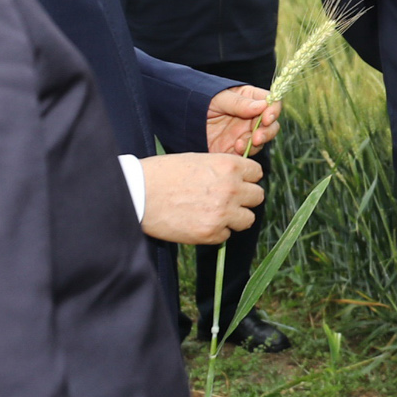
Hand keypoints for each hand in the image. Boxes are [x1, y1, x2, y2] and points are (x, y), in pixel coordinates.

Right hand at [139, 153, 263, 245]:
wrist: (138, 194)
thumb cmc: (164, 173)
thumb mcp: (199, 160)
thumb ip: (222, 169)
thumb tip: (239, 179)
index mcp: (229, 166)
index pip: (257, 173)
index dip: (246, 179)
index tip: (237, 183)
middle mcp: (231, 189)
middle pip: (257, 196)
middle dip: (244, 199)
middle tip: (227, 200)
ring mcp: (223, 213)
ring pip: (248, 219)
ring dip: (235, 218)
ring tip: (215, 213)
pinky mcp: (210, 233)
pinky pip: (226, 235)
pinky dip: (216, 232)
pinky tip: (199, 223)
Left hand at [206, 85, 278, 155]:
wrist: (180, 118)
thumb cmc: (200, 100)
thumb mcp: (218, 98)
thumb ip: (239, 103)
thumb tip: (262, 106)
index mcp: (250, 99)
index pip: (271, 103)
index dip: (273, 110)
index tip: (267, 118)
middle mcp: (251, 117)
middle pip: (271, 124)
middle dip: (267, 132)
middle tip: (257, 137)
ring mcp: (244, 132)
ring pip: (261, 140)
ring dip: (255, 143)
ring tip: (239, 143)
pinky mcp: (235, 147)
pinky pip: (246, 152)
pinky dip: (244, 152)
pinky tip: (235, 148)